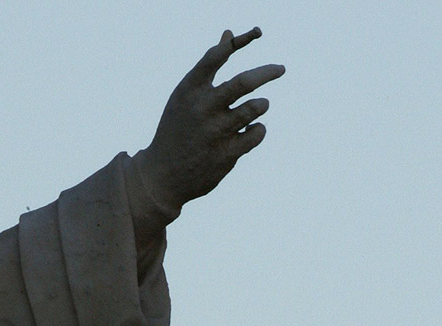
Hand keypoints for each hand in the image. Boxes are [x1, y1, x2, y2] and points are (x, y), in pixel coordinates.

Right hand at [141, 27, 284, 209]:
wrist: (161, 176)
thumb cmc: (177, 129)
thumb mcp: (185, 96)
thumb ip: (209, 66)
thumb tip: (228, 34)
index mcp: (188, 91)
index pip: (215, 56)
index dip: (238, 41)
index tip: (256, 33)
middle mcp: (201, 109)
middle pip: (244, 82)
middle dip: (268, 72)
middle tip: (280, 69)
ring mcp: (214, 132)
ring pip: (256, 107)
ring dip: (261, 104)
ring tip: (258, 106)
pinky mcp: (226, 154)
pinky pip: (257, 132)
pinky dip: (257, 129)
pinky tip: (247, 132)